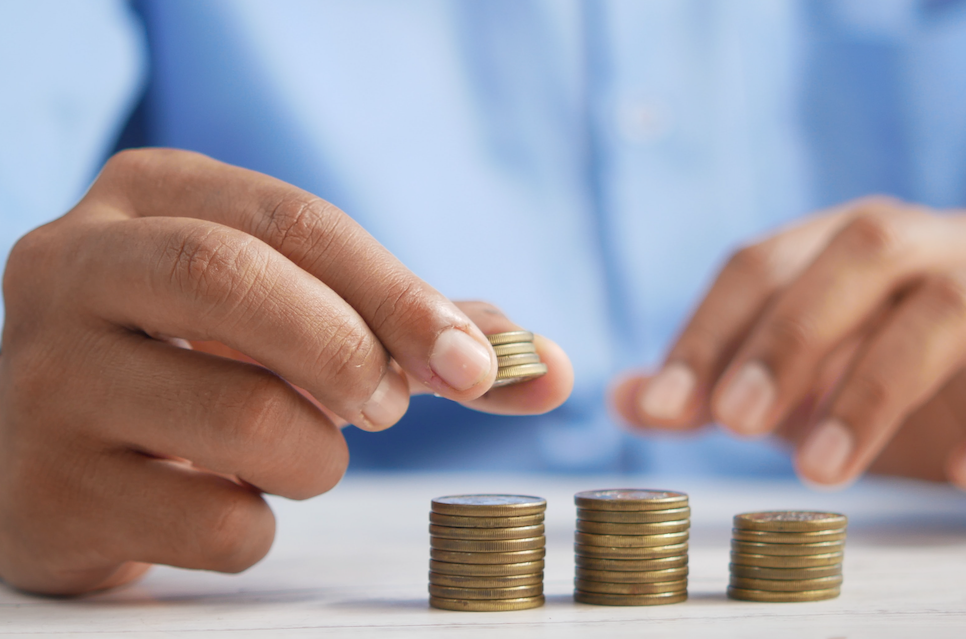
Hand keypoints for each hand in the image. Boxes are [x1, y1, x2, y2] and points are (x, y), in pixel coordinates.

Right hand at [0, 149, 571, 594]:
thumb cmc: (206, 360)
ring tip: (291, 453)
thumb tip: (549, 369)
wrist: (65, 446)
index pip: (296, 223)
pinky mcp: (43, 490)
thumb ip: (419, 330)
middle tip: (386, 407)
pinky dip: (257, 527)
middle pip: (239, 282)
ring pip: (243, 419)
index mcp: (150, 197)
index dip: (401, 295)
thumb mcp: (297, 311)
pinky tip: (221, 501)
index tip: (474, 365)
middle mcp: (72, 266)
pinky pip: (212, 523)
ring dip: (315, 458)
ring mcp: (44, 378)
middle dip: (350, 353)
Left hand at [614, 197, 965, 521]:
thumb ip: (722, 387)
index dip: (710, 328)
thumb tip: (624, 399)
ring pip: (953, 307)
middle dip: (790, 336)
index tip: (665, 406)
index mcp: (864, 241)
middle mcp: (945, 245)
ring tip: (822, 471)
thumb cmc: (923, 392)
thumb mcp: (809, 388)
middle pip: (865, 248)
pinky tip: (961, 474)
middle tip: (735, 424)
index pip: (768, 257)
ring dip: (874, 389)